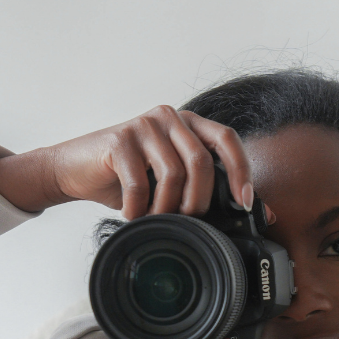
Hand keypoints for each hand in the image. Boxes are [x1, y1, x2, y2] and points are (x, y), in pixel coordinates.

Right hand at [0, 106, 254, 219]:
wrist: (74, 170)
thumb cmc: (126, 178)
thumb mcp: (171, 183)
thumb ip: (210, 190)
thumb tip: (263, 214)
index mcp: (188, 124)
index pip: (227, 139)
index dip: (242, 170)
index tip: (244, 203)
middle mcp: (169, 117)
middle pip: (202, 162)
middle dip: (199, 200)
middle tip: (187, 221)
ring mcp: (143, 125)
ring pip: (173, 174)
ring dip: (167, 208)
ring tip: (156, 219)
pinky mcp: (119, 140)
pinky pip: (140, 183)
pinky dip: (139, 209)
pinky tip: (133, 215)